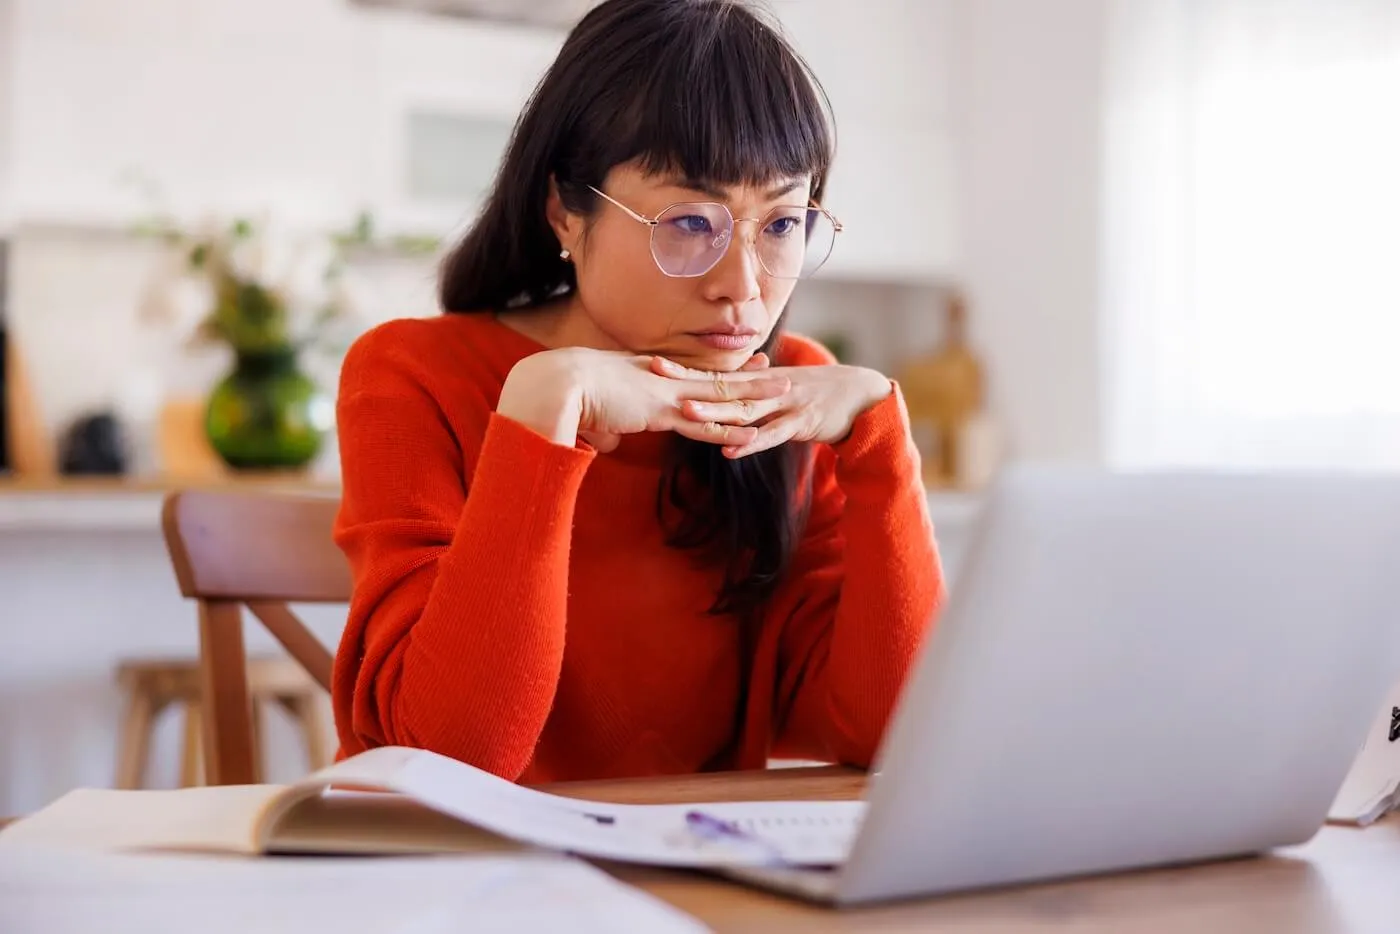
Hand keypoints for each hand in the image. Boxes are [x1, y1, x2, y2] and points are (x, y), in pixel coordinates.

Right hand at [498, 348, 788, 451]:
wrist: (553, 387)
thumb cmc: (562, 397)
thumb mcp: (589, 416)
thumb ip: (604, 429)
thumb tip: (604, 443)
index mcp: (643, 378)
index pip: (686, 374)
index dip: (712, 372)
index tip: (733, 364)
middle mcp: (659, 381)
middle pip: (711, 378)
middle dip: (744, 376)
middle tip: (773, 367)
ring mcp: (664, 395)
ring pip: (718, 396)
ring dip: (752, 397)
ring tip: (783, 392)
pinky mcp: (660, 414)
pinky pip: (703, 424)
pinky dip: (728, 430)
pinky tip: (753, 433)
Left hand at [651, 357, 891, 457]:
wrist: (861, 394)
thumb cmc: (817, 394)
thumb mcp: (781, 390)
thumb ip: (753, 394)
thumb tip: (723, 399)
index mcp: (758, 380)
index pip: (714, 374)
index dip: (685, 370)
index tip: (652, 363)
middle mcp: (766, 388)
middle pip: (721, 385)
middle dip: (688, 381)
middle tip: (654, 375)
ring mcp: (784, 404)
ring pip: (743, 408)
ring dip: (714, 411)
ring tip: (685, 413)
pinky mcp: (802, 422)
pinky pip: (773, 434)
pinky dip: (751, 442)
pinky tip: (730, 450)